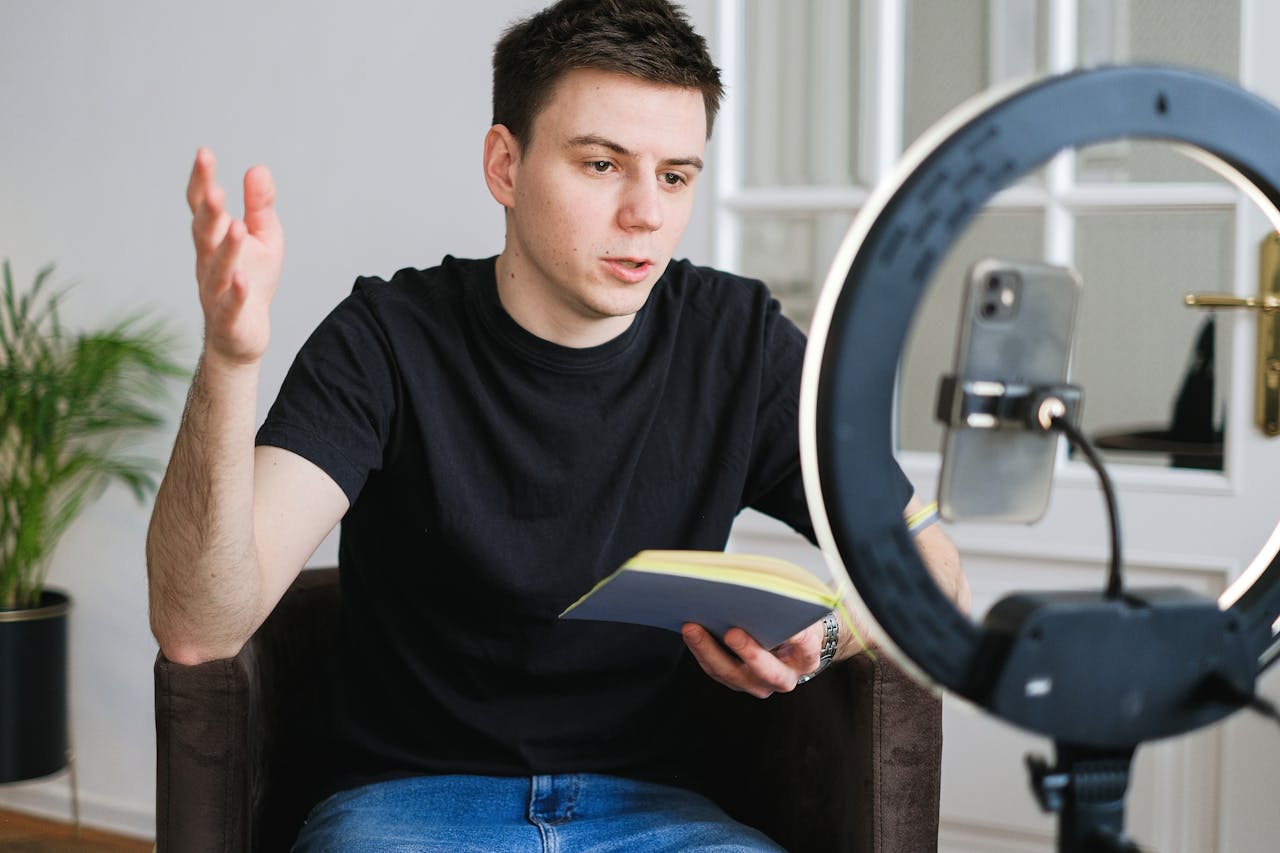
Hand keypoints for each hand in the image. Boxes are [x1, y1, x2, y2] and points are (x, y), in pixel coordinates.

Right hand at [186, 147, 283, 364]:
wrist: (243, 333)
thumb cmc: (252, 279)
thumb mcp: (264, 237)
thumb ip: (259, 206)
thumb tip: (258, 167)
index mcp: (214, 239)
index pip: (202, 206)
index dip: (201, 181)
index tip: (204, 153)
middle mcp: (208, 262)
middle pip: (203, 234)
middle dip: (208, 213)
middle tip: (215, 191)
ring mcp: (215, 291)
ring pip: (217, 269)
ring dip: (227, 249)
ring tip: (238, 227)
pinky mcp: (228, 319)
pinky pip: (230, 306)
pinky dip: (236, 293)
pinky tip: (243, 280)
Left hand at [681, 619, 826, 698]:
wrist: (789, 645)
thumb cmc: (792, 621)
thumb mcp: (798, 611)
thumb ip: (787, 605)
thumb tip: (757, 591)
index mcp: (806, 656)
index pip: (805, 646)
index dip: (797, 636)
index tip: (786, 624)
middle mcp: (785, 677)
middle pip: (766, 671)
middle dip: (748, 651)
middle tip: (732, 632)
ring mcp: (759, 684)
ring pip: (732, 674)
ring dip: (709, 650)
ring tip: (693, 627)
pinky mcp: (736, 681)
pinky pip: (716, 670)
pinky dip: (701, 651)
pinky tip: (690, 631)